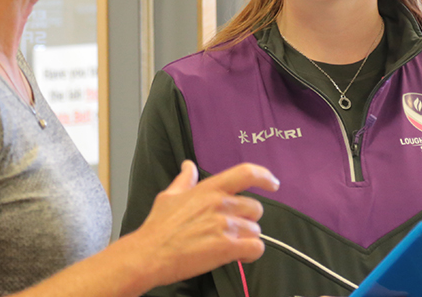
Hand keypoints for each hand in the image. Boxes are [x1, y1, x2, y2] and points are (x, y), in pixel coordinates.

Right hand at [131, 160, 278, 286]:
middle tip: (232, 230)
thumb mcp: (169, 196)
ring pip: (256, 230)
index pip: (246, 173)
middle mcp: (221, 204)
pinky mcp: (227, 248)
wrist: (148, 255)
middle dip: (248, 220)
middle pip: (256, 208)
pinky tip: (239, 256)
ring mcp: (225, 225)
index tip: (273, 183)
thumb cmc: (157, 228)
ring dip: (246, 240)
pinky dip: (251, 254)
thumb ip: (184, 180)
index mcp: (210, 189)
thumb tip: (188, 166)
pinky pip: (256, 248)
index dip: (265, 176)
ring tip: (229, 245)